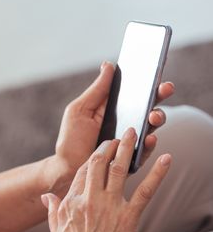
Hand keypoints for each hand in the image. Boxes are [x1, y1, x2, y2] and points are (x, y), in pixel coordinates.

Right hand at [42, 128, 171, 231]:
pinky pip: (145, 191)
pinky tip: (166, 160)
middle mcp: (88, 200)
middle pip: (99, 163)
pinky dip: (157, 174)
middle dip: (111, 145)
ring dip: (129, 149)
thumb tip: (46, 196)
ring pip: (119, 170)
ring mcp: (108, 208)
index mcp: (71, 202)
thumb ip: (53, 210)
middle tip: (121, 134)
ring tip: (136, 135)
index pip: (83, 170)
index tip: (102, 147)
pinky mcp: (128, 219)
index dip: (94, 155)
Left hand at [54, 61, 174, 174]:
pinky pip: (145, 151)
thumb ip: (97, 90)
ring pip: (152, 127)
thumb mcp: (80, 109)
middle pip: (149, 107)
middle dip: (159, 96)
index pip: (135, 93)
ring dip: (157, 118)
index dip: (147, 83)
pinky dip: (149, 145)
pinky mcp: (131, 158)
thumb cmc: (71, 137)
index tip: (155, 72)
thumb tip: (109, 65)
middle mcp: (127, 123)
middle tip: (164, 89)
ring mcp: (131, 140)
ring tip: (153, 116)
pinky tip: (149, 138)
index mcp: (115, 108)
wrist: (67, 167)